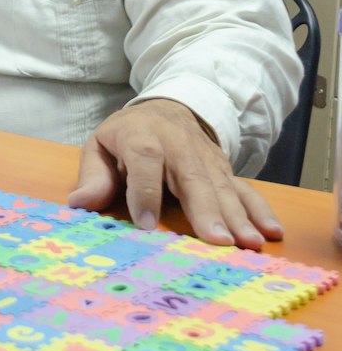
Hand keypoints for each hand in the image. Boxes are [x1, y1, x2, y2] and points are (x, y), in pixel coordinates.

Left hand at [69, 98, 283, 248]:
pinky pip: (245, 189)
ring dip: (238, 216)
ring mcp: (207, 158)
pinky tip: (272, 232)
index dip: (145, 192)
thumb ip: (94, 175)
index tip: (147, 225)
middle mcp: (179, 146)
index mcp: (142, 137)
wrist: (168, 107)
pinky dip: (260, 210)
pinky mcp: (225, 169)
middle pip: (193, 177)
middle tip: (218, 241)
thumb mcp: (101, 146)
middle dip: (206, 210)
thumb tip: (78, 203)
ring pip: (223, 187)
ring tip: (249, 243)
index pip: (145, 161)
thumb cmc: (128, 135)